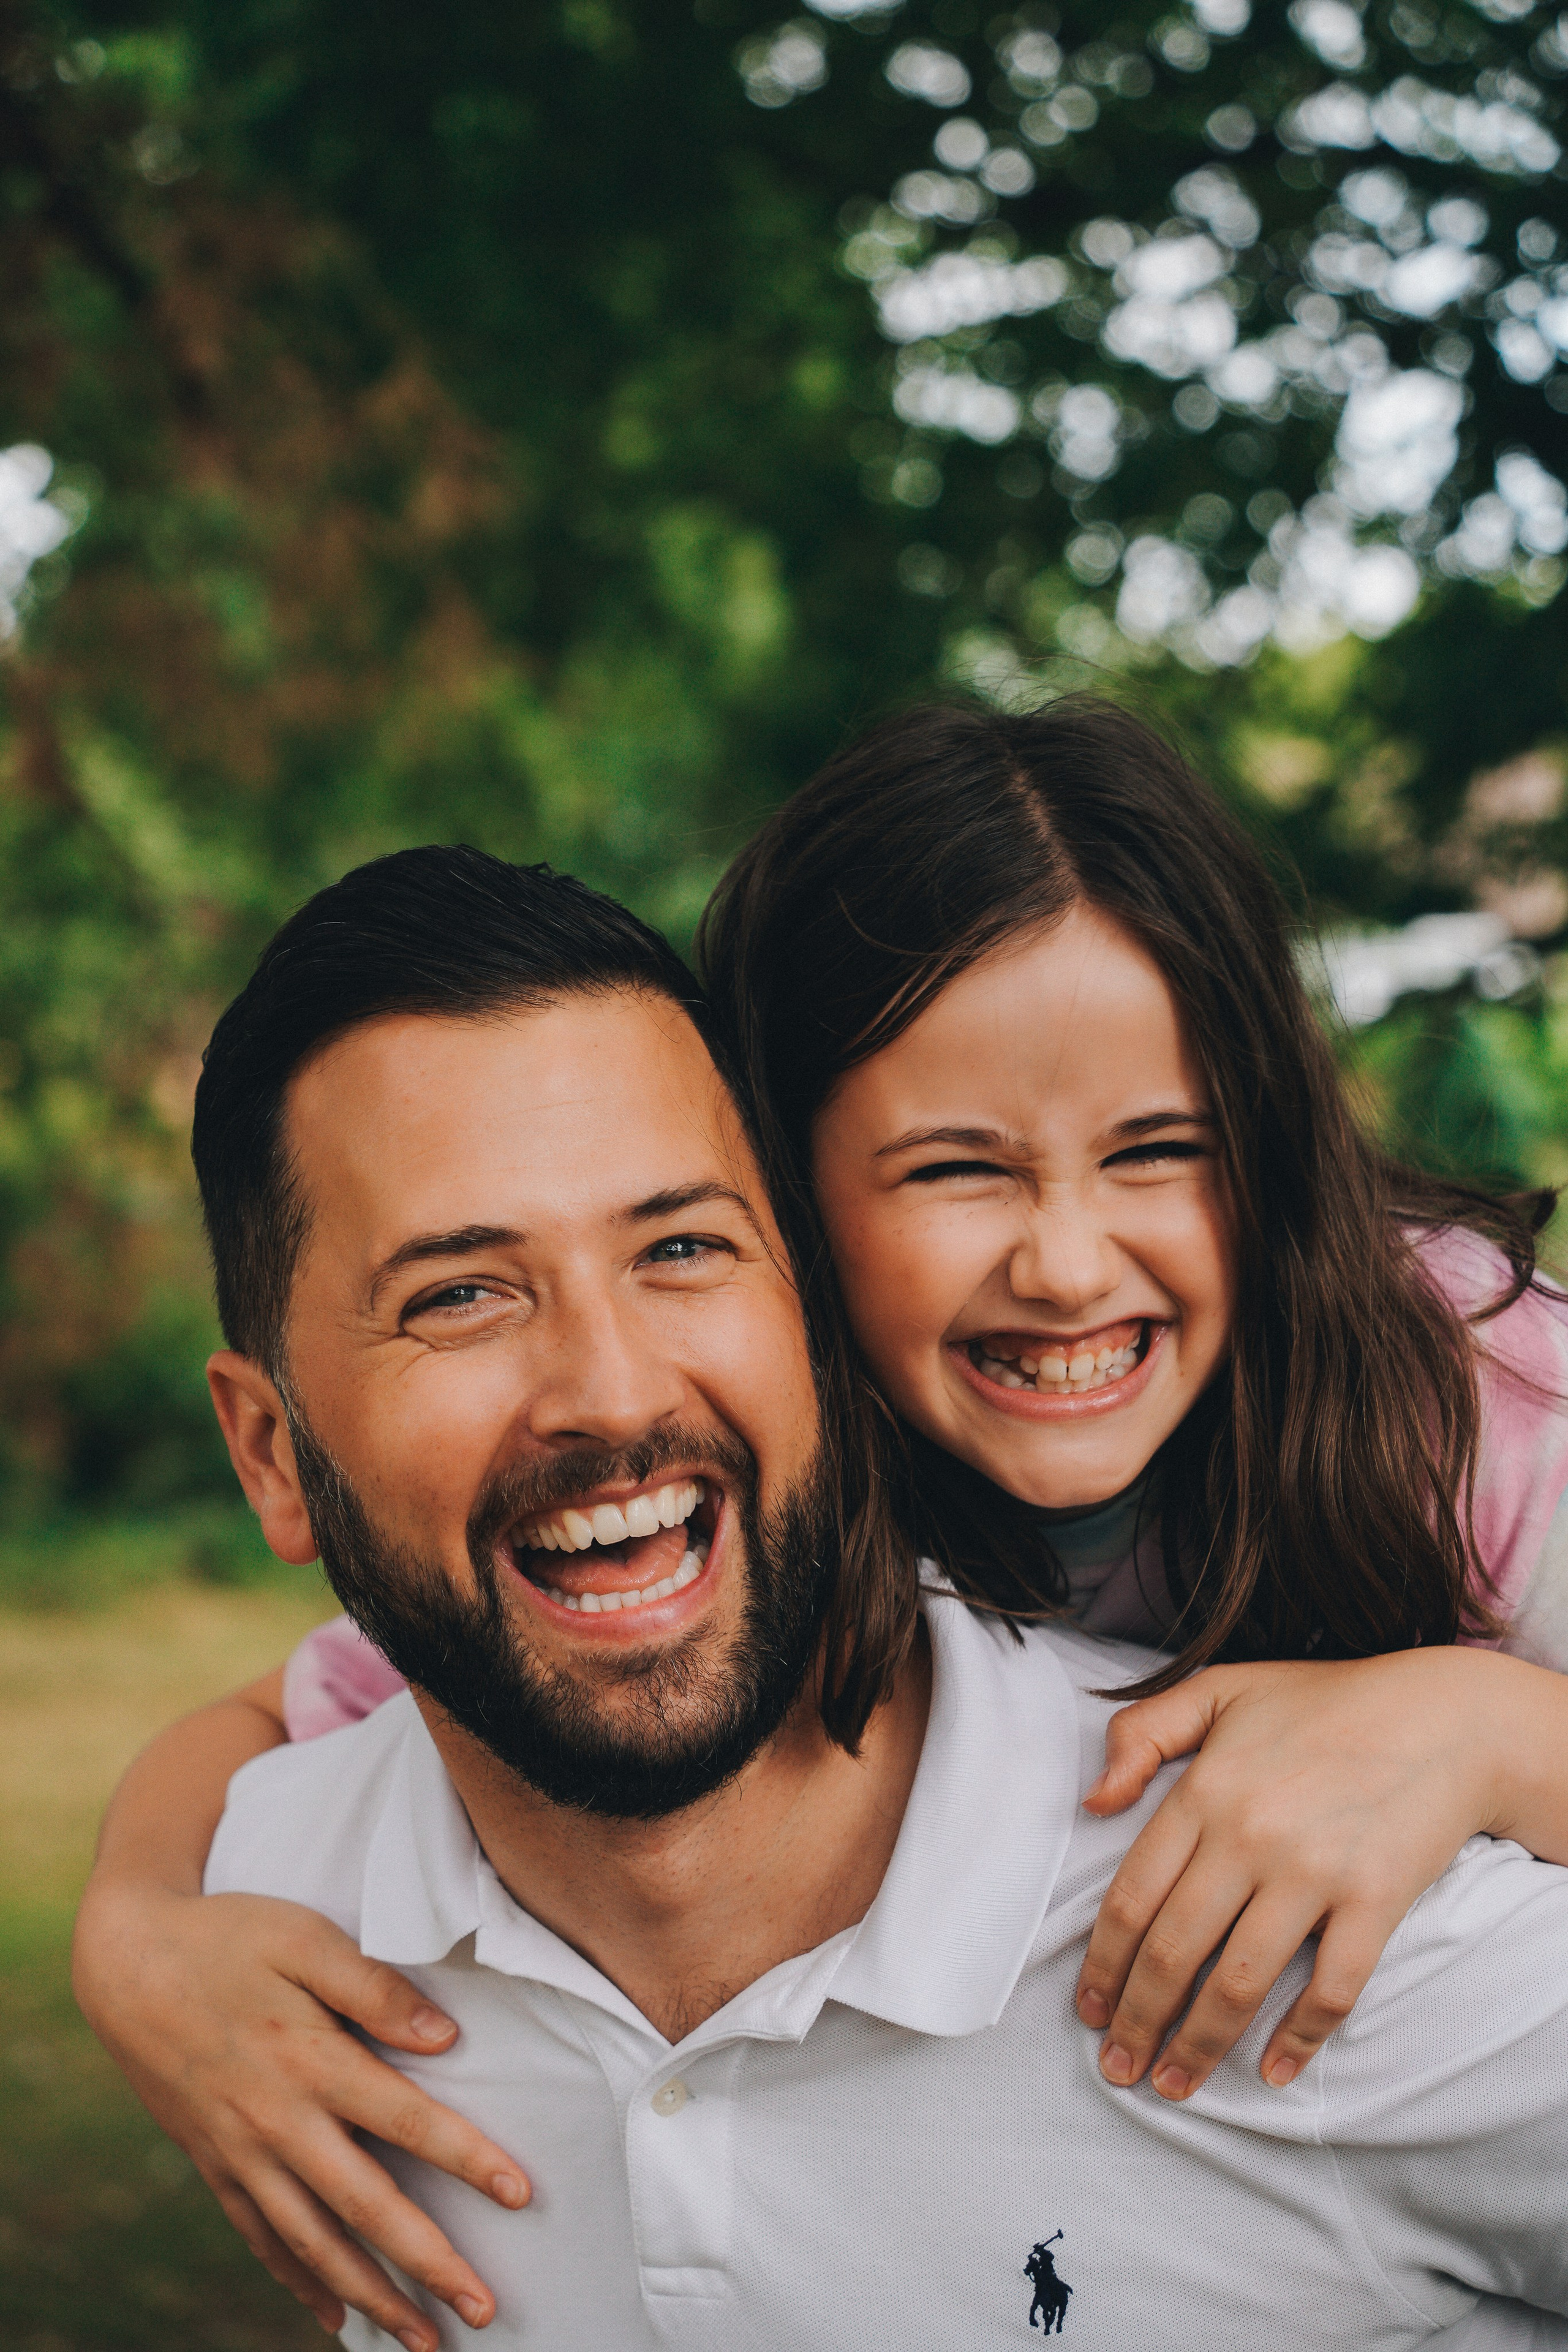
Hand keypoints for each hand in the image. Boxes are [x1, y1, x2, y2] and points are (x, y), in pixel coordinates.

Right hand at [73, 1882, 528, 2348]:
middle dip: (428, 2264)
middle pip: (365, 2207)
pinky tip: (335, 2316)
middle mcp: (278, 2122)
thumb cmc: (228, 1938)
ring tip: (422, 2337)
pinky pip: (262, 2238)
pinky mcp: (214, 2165)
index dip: (468, 2159)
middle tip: (484, 2310)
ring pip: (315, 2242)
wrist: (126, 1963)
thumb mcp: (304, 1938)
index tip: (522, 2196)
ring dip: (373, 2294)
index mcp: (309, 2060)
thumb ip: (375, 1987)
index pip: (407, 2121)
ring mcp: (241, 2153)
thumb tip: (446, 2037)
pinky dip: (300, 2282)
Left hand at [1073, 1648, 1521, 2103]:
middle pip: (1175, 1951)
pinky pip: (1331, 1988)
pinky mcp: (1374, 1900)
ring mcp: (1314, 1872)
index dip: (1103, 1964)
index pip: (1134, 1897)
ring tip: (1173, 2085)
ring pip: (1240, 1983)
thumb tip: (1093, 1802)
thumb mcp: (1218, 1689)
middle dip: (1137, 2020)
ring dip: (1199, 2045)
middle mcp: (1250, 1837)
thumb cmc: (1322, 1704)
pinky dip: (1300, 2039)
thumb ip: (1140, 1732)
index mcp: (1206, 1791)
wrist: (1442, 1718)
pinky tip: (1273, 2073)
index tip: (1085, 2009)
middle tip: (1118, 2067)